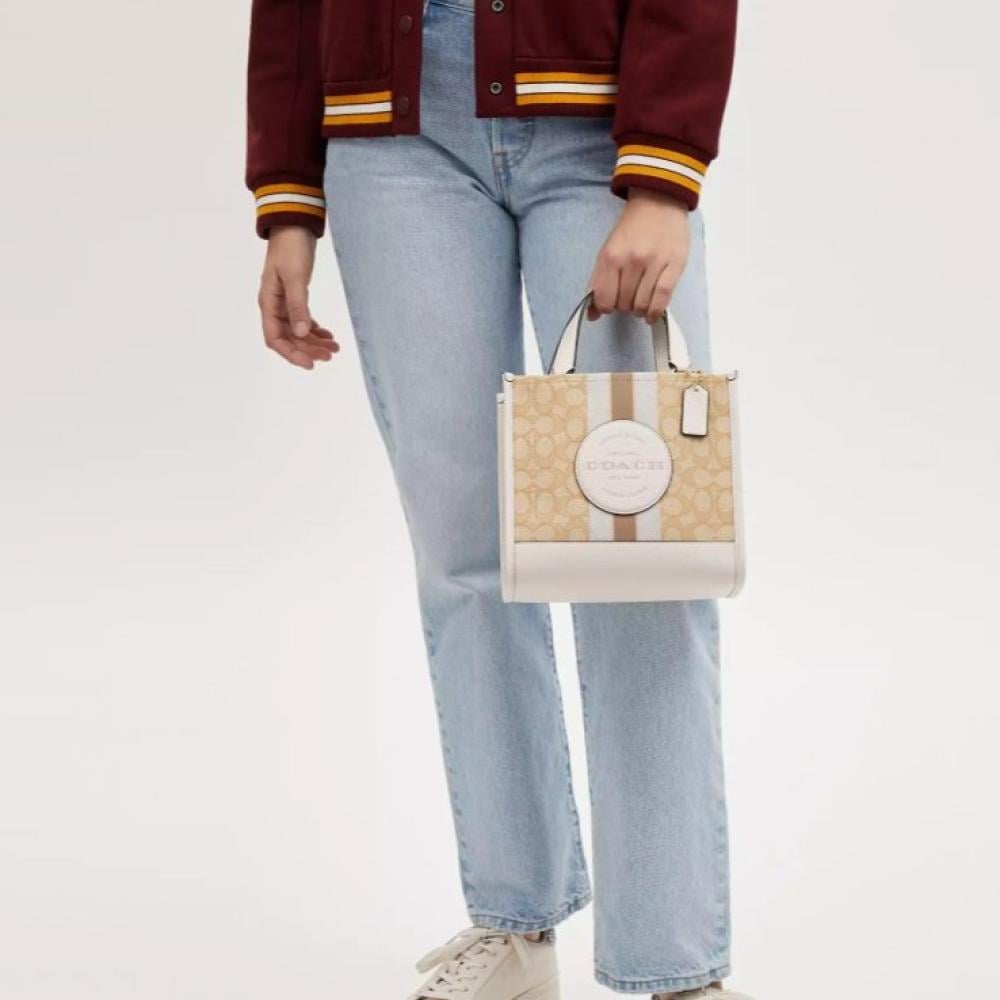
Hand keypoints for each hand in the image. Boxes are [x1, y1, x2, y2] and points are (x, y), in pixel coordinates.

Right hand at [257, 225, 338, 369]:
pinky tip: (328, 335)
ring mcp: (283, 301)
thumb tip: (301, 333)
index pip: (275, 338)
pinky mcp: (295, 295)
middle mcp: (274, 305)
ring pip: (297, 331)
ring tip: (334, 347)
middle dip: (308, 349)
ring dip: (314, 341)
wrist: (294, 224)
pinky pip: (303, 320)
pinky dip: (315, 329)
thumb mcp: (295, 277)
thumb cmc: (291, 248)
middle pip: (288, 338)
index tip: (311, 364)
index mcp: (268, 302)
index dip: (291, 354)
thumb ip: (298, 306)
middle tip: (330, 356)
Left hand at [587, 189, 689, 324]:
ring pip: (642, 304)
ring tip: (640, 303)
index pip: (604, 299)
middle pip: (623, 303)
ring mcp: (654, 262)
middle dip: (624, 307)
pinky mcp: (675, 265)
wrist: (659, 202)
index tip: (611, 304)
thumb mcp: (608, 251)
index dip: (606, 307)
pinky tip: (651, 315)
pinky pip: (663, 298)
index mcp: (611, 256)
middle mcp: (631, 260)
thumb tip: (592, 316)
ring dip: (639, 310)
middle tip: (628, 298)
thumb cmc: (631, 230)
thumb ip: (598, 282)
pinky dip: (655, 312)